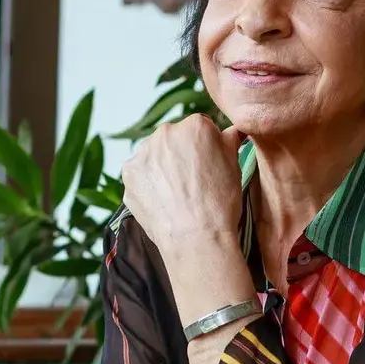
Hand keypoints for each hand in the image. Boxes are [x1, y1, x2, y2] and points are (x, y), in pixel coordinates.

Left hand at [121, 115, 254, 324]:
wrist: (196, 238)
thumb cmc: (220, 203)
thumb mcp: (235, 167)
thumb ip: (230, 141)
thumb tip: (230, 132)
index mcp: (195, 126)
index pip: (199, 128)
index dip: (205, 148)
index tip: (207, 165)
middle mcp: (166, 133)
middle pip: (173, 138)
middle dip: (180, 154)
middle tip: (191, 181)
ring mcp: (143, 153)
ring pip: (154, 155)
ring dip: (162, 167)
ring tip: (175, 193)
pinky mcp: (129, 174)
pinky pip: (140, 173)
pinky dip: (149, 183)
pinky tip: (162, 200)